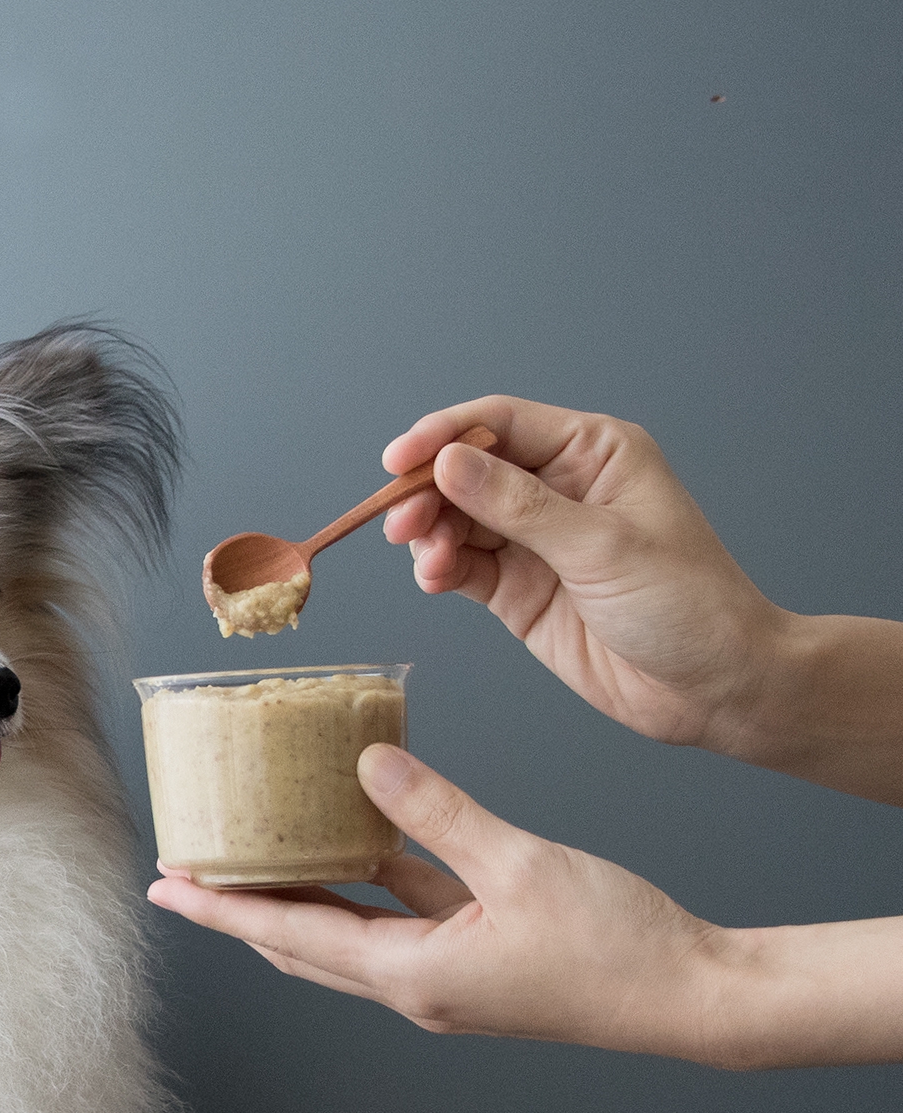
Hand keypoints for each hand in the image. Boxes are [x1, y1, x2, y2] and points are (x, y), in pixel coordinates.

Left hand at [147, 744, 733, 1062]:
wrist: (697, 996)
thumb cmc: (618, 945)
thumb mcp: (518, 862)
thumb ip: (437, 810)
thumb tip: (366, 764)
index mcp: (414, 975)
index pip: (289, 935)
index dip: (222, 908)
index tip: (166, 887)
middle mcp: (417, 987)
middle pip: (302, 943)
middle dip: (241, 907)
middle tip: (188, 867)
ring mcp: (447, 977)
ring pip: (349, 931)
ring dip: (301, 894)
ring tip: (254, 849)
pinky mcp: (478, 960)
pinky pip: (404, 917)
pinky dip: (373, 881)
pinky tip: (358, 833)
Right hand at [379, 397, 782, 753]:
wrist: (715, 689)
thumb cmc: (688, 605)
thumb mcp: (602, 547)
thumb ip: (519, 505)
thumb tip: (449, 463)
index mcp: (594, 453)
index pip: (500, 423)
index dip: (443, 435)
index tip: (398, 461)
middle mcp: (560, 487)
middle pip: (467, 469)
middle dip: (428, 492)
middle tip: (402, 524)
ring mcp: (536, 539)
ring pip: (457, 518)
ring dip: (430, 534)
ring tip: (427, 560)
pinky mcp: (518, 587)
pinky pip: (463, 564)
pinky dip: (439, 567)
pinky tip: (435, 578)